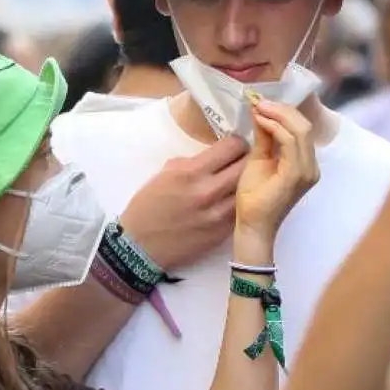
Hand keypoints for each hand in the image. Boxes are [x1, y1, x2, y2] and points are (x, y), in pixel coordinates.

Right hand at [121, 136, 247, 269]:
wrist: (140, 246)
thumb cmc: (147, 207)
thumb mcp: (164, 174)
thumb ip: (191, 163)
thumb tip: (214, 157)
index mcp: (190, 172)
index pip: (232, 147)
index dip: (236, 143)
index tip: (233, 147)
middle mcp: (208, 191)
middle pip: (247, 166)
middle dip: (246, 160)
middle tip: (240, 162)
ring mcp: (218, 214)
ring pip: (249, 190)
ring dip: (246, 183)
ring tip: (238, 183)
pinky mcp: (223, 232)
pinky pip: (241, 210)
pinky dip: (239, 203)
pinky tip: (231, 202)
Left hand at [235, 100, 318, 243]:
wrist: (252, 224)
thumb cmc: (254, 196)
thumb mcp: (259, 159)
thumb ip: (264, 137)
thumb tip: (261, 111)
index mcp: (304, 162)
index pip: (301, 128)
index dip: (283, 111)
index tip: (260, 101)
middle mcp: (311, 166)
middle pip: (303, 125)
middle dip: (281, 109)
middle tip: (258, 101)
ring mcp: (307, 171)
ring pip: (299, 131)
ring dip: (277, 115)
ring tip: (257, 108)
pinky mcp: (296, 175)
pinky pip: (290, 143)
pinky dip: (275, 128)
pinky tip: (260, 121)